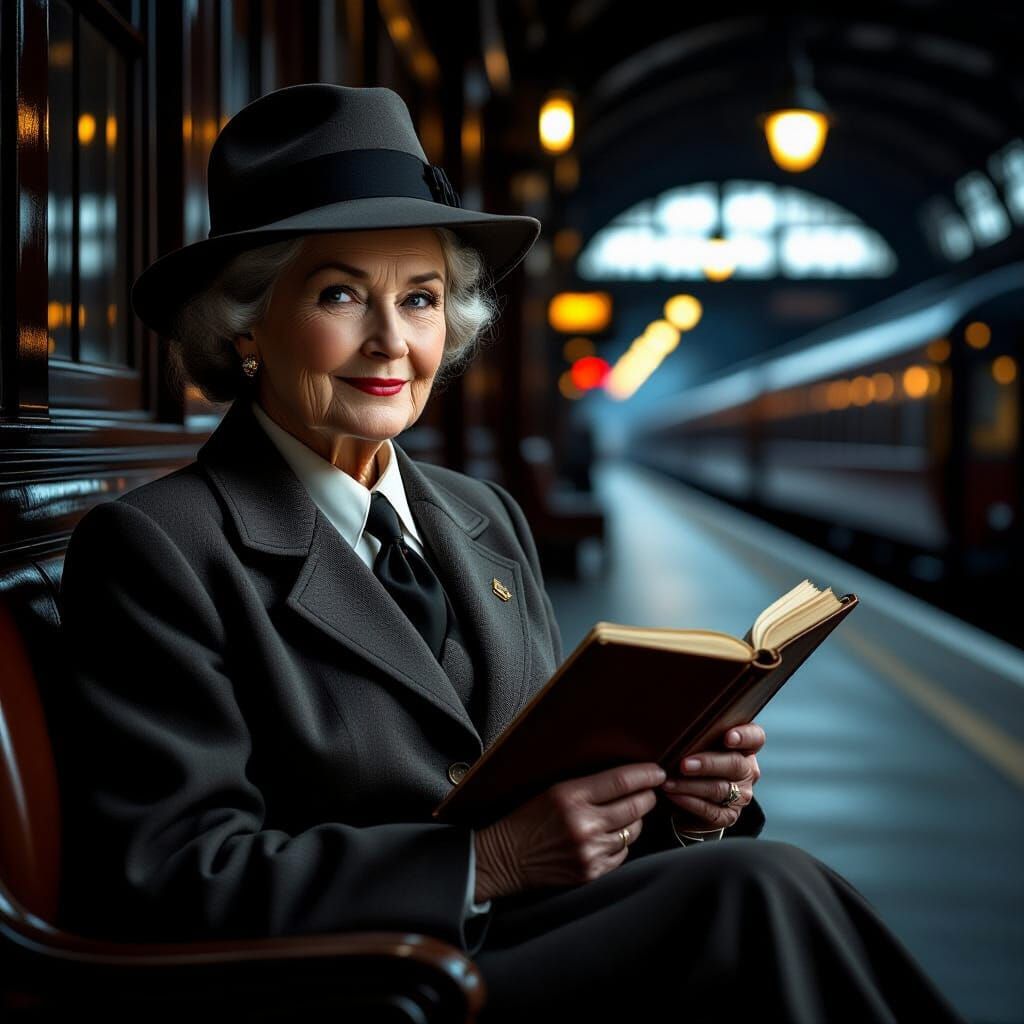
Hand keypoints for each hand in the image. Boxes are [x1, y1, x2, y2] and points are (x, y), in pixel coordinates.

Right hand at [473, 762, 665, 900]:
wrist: (506, 857)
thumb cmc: (529, 818)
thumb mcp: (554, 790)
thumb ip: (590, 786)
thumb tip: (630, 779)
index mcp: (570, 796)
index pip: (621, 781)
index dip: (646, 774)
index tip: (657, 771)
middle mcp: (583, 824)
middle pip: (635, 806)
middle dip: (648, 796)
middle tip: (650, 790)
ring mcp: (589, 851)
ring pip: (633, 831)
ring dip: (636, 820)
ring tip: (629, 812)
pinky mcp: (592, 872)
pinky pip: (623, 853)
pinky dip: (622, 842)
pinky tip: (611, 835)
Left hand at [659, 723, 764, 829]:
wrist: (691, 800)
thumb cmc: (693, 761)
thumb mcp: (697, 745)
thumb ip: (695, 735)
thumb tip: (673, 727)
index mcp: (744, 747)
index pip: (755, 737)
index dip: (744, 736)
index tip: (728, 737)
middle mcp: (747, 770)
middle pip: (734, 764)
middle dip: (707, 764)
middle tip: (684, 764)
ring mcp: (740, 795)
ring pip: (719, 789)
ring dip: (690, 785)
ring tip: (668, 782)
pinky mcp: (728, 816)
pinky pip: (711, 811)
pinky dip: (689, 802)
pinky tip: (673, 795)